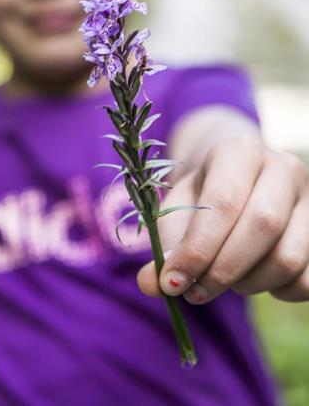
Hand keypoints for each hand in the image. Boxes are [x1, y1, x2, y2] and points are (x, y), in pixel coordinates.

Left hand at [137, 135, 308, 302]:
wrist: (238, 179)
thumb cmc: (202, 196)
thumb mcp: (177, 208)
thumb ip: (164, 244)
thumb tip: (151, 285)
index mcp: (240, 150)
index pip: (224, 202)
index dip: (197, 249)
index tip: (172, 282)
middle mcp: (282, 167)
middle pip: (263, 226)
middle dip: (223, 270)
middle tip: (194, 293)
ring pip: (288, 257)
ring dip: (248, 284)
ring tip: (221, 280)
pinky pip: (308, 279)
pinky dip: (278, 292)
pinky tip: (253, 280)